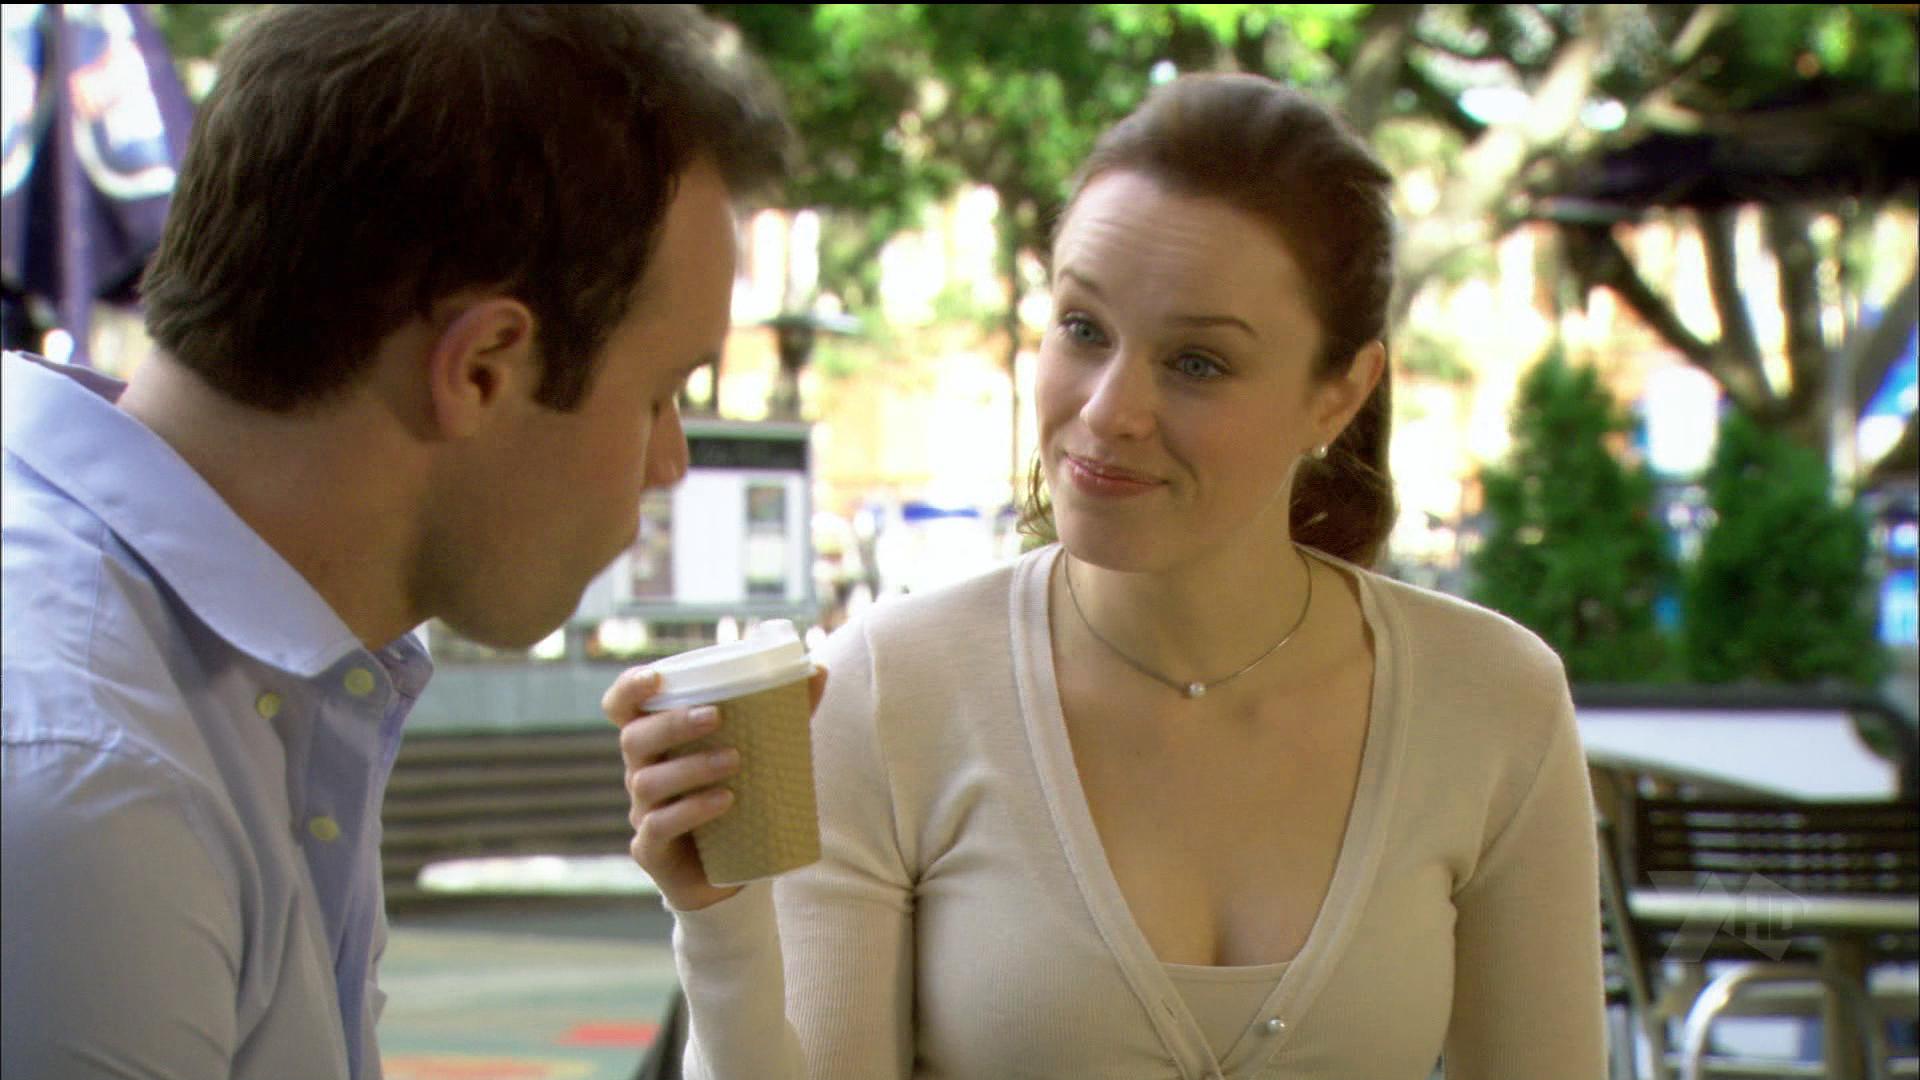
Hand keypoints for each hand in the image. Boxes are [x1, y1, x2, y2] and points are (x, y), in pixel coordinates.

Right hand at [605, 665, 829, 911]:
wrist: (738, 872)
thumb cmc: (742, 798)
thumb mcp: (763, 752)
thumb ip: (786, 711)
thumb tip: (819, 669)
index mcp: (658, 742)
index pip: (622, 708)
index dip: (629, 688)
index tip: (657, 677)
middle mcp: (642, 772)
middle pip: (634, 738)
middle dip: (672, 723)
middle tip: (717, 716)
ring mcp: (643, 812)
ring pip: (648, 781)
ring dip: (691, 766)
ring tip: (735, 761)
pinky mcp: (652, 849)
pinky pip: (660, 825)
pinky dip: (692, 810)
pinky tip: (725, 801)